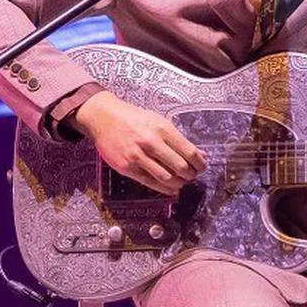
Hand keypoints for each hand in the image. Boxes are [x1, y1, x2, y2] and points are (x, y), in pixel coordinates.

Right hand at [71, 90, 205, 195]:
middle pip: (180, 166)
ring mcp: (137, 156)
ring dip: (179, 183)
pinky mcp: (127, 167)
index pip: (189, 151)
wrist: (104, 118)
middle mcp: (151, 142)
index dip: (200, 163)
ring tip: (182, 182)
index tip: (202, 167)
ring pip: (167, 178)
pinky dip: (164, 188)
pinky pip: (150, 182)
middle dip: (191, 175)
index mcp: (162, 129)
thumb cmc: (133, 118)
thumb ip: (179, 139)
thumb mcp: (159, 122)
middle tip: (192, 176)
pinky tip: (171, 188)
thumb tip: (201, 154)